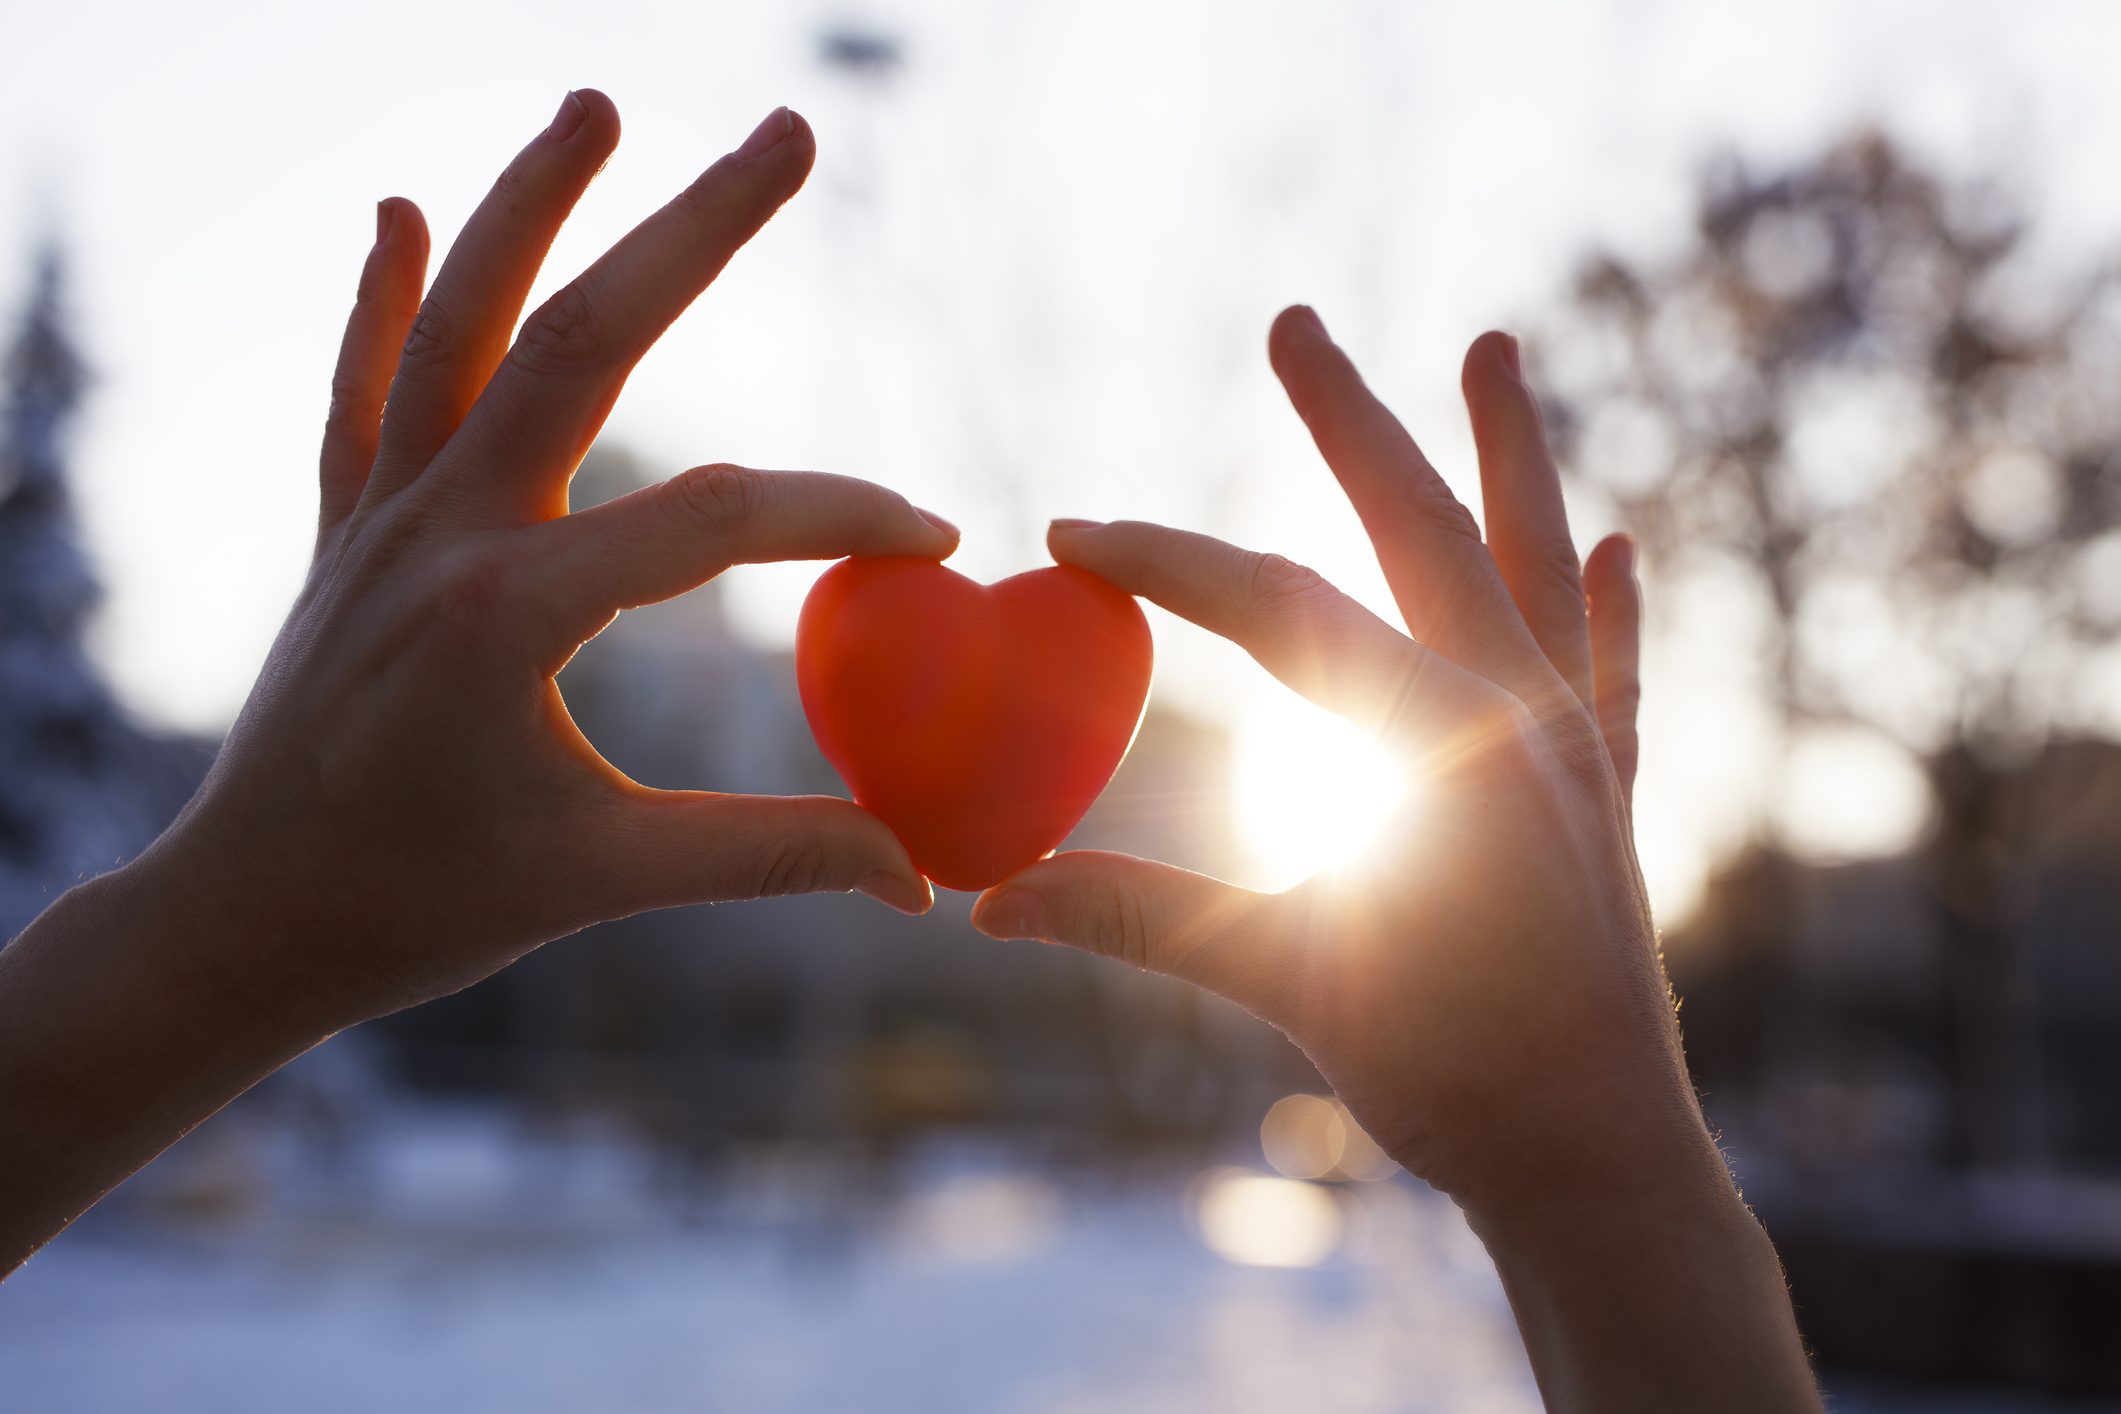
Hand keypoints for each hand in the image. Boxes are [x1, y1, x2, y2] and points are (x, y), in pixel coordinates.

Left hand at [1, 94, 955, 1272]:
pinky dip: (381, 296)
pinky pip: (364, 389)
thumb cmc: (427, 911)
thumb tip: (922, 875)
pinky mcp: (348, 530)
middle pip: (581, 340)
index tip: (935, 535)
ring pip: (459, 325)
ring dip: (527, 203)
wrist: (244, 922)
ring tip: (597, 102)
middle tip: (790, 131)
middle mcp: (442, 533)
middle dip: (693, 229)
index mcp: (515, 614)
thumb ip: (773, 856)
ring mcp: (383, 519)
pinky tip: (399, 209)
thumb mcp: (609, 879)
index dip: (839, 515)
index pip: (713, 520)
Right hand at [973, 309, 1818, 1408]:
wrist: (1601, 1163)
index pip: (1278, 609)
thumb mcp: (1288, 981)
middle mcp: (1518, 711)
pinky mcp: (1606, 793)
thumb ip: (1144, 918)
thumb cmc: (1452, 1077)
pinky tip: (1620, 543)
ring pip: (1534, 561)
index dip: (1165, 562)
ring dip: (1509, 453)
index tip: (1071, 533)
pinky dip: (1609, 606)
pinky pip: (1612, 670)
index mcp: (1436, 739)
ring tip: (1496, 347)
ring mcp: (1575, 744)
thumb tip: (989, 903)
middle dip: (1351, 420)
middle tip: (1293, 322)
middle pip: (1419, 528)